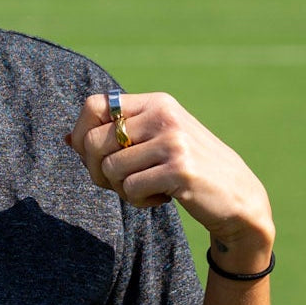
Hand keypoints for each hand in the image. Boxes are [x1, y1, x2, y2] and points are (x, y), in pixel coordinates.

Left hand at [66, 91, 273, 269]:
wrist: (238, 197)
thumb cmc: (187, 171)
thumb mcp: (155, 143)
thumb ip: (116, 137)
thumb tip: (66, 138)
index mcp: (156, 103)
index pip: (93, 105)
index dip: (81, 135)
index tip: (93, 157)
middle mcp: (164, 115)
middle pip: (94, 141)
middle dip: (96, 170)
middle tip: (118, 183)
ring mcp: (173, 141)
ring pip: (110, 169)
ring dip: (121, 189)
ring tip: (148, 189)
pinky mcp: (180, 170)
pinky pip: (130, 189)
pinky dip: (139, 201)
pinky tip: (161, 198)